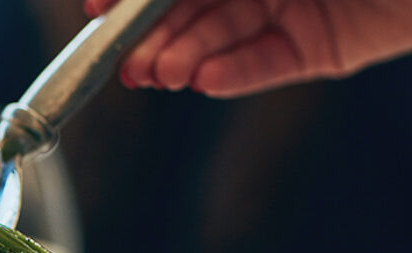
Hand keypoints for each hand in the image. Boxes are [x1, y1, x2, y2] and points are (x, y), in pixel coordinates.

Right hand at [84, 0, 411, 96]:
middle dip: (153, 33)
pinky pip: (269, 63)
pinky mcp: (323, 48)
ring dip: (186, 57)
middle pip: (191, 6)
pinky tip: (205, 82)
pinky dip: (236, 73)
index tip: (93, 9)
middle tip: (129, 62)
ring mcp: (293, 6)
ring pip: (223, 36)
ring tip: (163, 75)